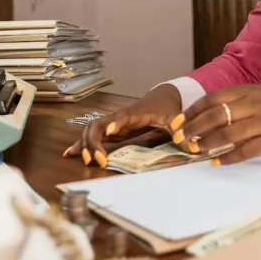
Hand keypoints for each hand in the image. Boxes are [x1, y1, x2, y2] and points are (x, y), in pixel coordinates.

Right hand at [62, 85, 184, 166]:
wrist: (162, 98)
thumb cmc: (167, 108)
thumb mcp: (176, 119)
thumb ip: (181, 131)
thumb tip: (189, 146)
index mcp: (134, 113)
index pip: (120, 117)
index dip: (113, 124)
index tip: (109, 133)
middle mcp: (119, 117)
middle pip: (97, 125)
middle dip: (93, 142)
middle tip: (100, 161)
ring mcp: (113, 123)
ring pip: (91, 131)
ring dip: (85, 145)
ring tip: (85, 161)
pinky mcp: (112, 130)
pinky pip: (93, 136)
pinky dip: (82, 144)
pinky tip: (70, 154)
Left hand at [182, 85, 260, 165]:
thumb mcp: (260, 94)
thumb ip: (237, 102)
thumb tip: (207, 116)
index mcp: (248, 90)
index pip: (213, 98)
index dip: (192, 111)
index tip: (178, 122)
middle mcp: (253, 104)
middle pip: (216, 115)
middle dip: (194, 128)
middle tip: (181, 139)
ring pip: (228, 133)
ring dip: (207, 143)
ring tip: (194, 150)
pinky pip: (246, 151)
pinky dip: (228, 157)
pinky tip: (217, 161)